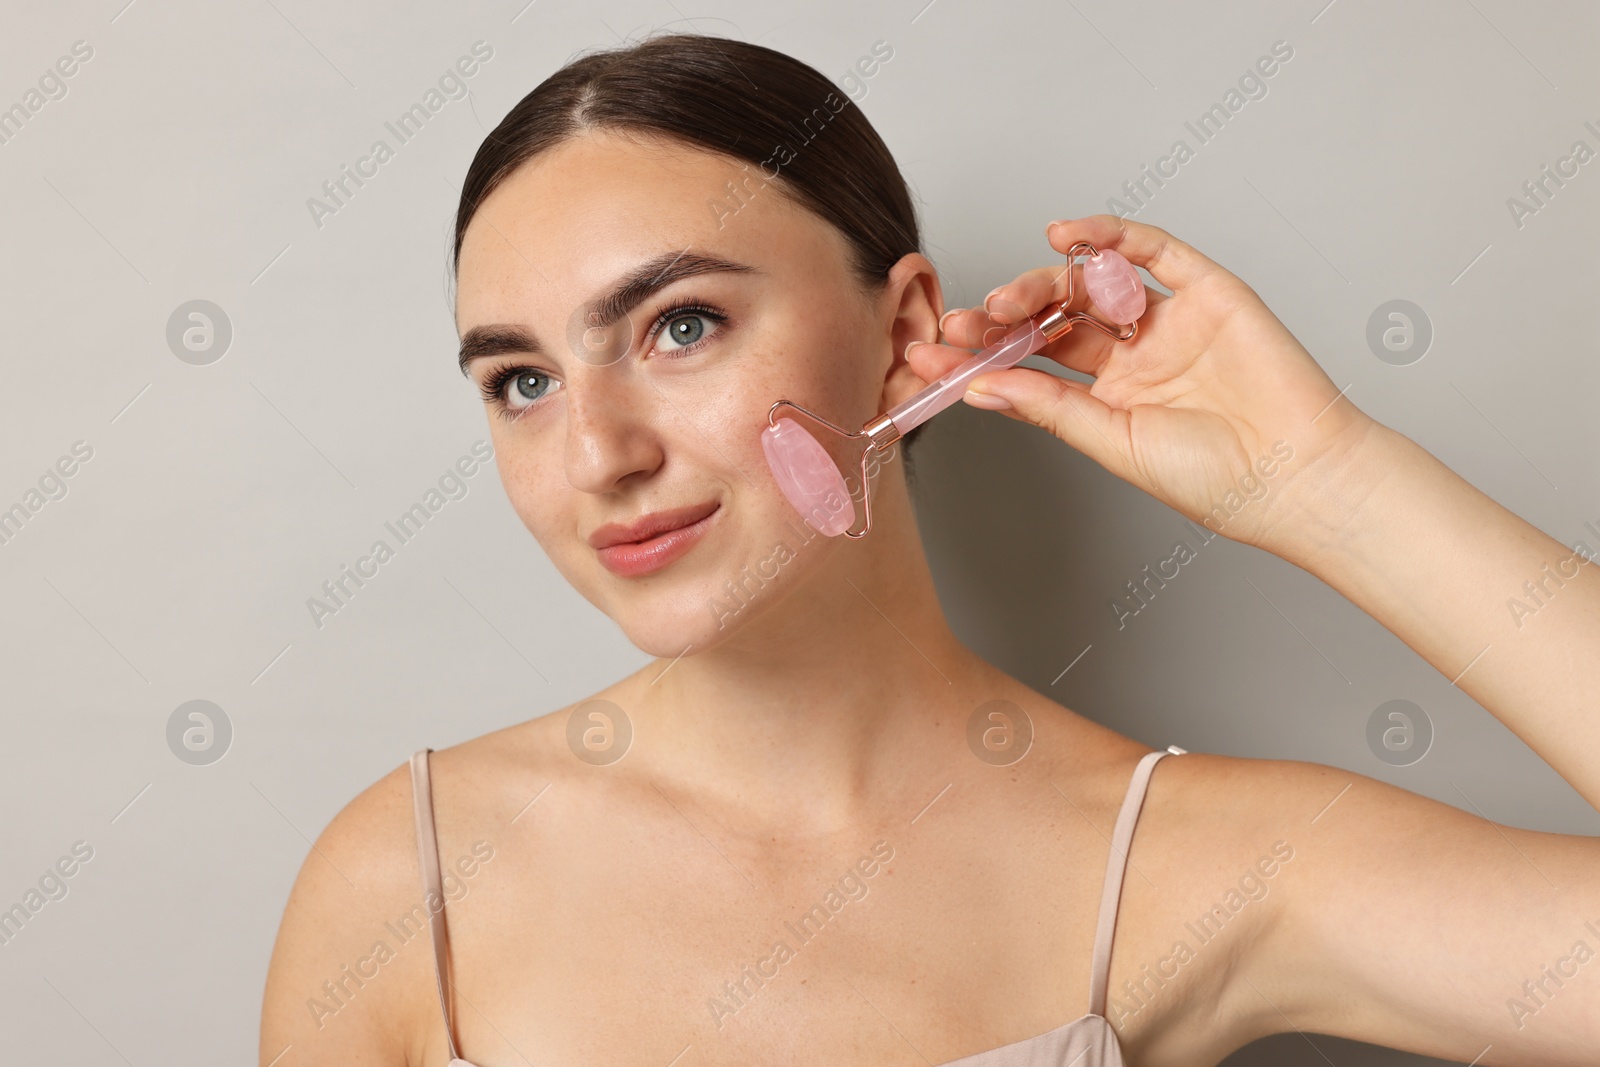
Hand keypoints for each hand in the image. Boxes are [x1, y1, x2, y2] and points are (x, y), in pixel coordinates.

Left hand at [910, 215, 1376, 552]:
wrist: (1292, 476)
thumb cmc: (1213, 478)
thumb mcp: (1112, 441)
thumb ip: (1048, 407)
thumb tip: (979, 385)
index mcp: (1108, 394)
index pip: (1031, 361)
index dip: (981, 353)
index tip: (927, 355)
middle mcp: (1134, 352)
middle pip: (1054, 316)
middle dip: (1003, 316)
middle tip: (962, 325)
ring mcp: (1169, 319)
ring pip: (1093, 279)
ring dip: (1042, 280)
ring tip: (1006, 300)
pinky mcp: (1208, 291)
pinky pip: (1153, 250)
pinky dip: (1109, 235)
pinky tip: (1066, 236)